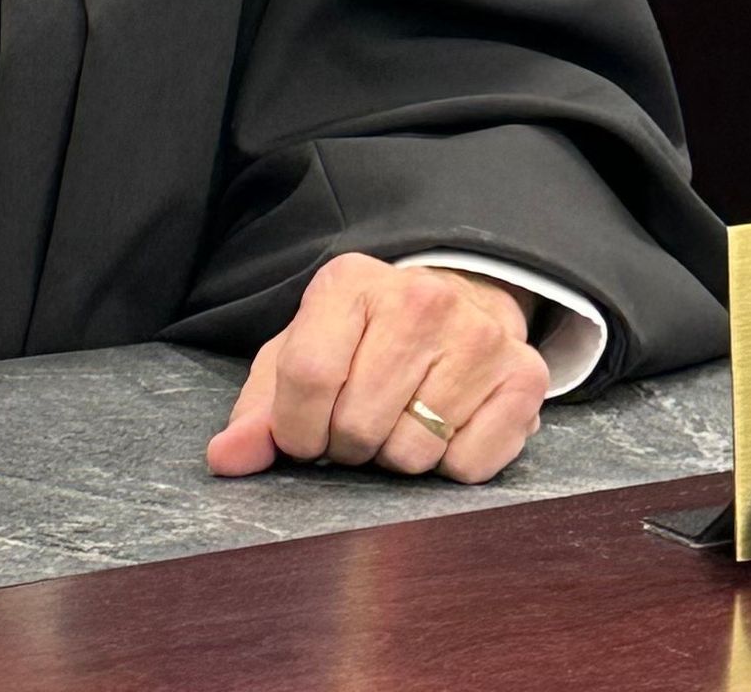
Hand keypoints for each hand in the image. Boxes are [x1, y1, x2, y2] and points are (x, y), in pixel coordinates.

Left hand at [206, 254, 549, 484]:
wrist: (458, 306)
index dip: (297, 429)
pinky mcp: (525, 377)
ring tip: (401, 418)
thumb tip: (226, 458)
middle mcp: (419, 298)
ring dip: (396, 456)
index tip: (304, 436)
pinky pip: (468, 467)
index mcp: (349, 282)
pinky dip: (449, 465)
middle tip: (357, 424)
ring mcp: (478, 336)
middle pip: (359, 423)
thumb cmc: (362, 339)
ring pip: (413, 454)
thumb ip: (259, 409)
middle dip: (347, 446)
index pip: (308, 375)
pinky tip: (445, 425)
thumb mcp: (301, 354)